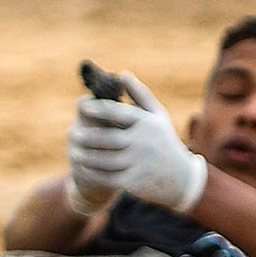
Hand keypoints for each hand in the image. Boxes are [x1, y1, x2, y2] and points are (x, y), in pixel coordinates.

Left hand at [65, 74, 207, 215]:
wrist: (182, 179)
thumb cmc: (163, 141)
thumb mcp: (157, 116)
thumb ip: (140, 95)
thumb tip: (122, 74)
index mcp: (147, 123)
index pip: (118, 112)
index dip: (98, 109)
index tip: (83, 107)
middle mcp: (143, 142)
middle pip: (107, 138)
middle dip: (87, 137)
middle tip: (73, 135)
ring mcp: (139, 163)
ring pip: (104, 160)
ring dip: (86, 156)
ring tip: (74, 152)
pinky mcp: (134, 182)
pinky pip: (107, 178)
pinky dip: (93, 173)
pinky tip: (84, 168)